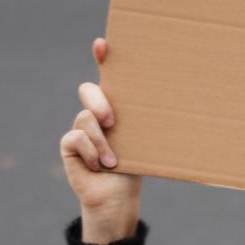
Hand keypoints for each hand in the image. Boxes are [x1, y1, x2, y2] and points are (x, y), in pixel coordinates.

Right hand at [59, 35, 142, 230]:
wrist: (118, 200)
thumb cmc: (135, 170)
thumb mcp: (143, 144)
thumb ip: (144, 126)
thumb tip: (175, 107)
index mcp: (116, 107)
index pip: (108, 76)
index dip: (102, 57)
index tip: (103, 44)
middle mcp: (95, 113)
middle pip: (89, 91)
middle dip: (98, 101)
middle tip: (111, 120)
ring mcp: (80, 128)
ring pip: (85, 118)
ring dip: (101, 142)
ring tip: (112, 162)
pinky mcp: (69, 146)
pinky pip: (75, 138)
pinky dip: (90, 153)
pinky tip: (99, 167)